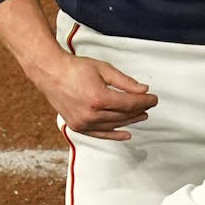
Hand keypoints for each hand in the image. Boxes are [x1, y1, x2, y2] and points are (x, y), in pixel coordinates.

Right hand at [34, 53, 156, 140]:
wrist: (50, 73)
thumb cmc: (76, 68)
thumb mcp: (104, 69)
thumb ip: (125, 82)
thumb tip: (143, 90)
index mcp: (99, 98)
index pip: (130, 103)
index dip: (145, 102)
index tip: (154, 99)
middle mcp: (90, 114)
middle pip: (123, 115)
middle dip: (139, 110)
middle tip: (149, 105)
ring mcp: (82, 122)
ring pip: (114, 125)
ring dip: (130, 121)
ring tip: (142, 116)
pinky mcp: (77, 126)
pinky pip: (99, 134)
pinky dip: (113, 135)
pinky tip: (126, 134)